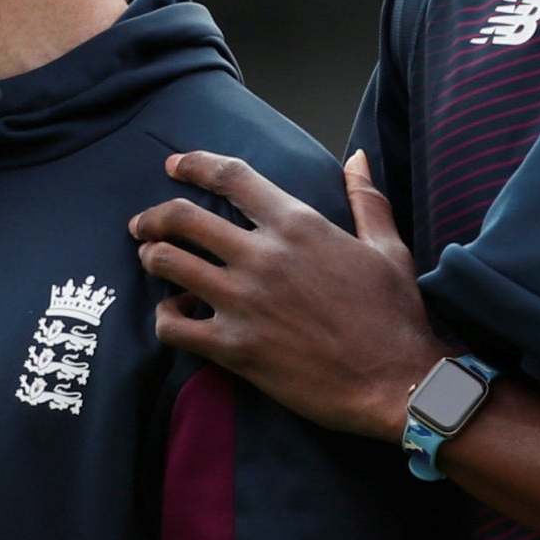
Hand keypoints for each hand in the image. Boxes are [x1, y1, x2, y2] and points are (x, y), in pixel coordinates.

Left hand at [129, 150, 447, 440]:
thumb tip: (356, 156)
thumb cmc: (394, 315)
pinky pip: (171, 326)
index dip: (194, 164)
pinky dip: (164, 317)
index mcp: (298, 224)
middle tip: (142, 224)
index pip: (231, 177)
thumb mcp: (387, 248)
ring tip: (151, 261)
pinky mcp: (233, 347)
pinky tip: (173, 316)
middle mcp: (263, 256)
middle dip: (154, 216)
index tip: (172, 165)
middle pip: (183, 218)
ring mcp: (243, 302)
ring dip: (152, 258)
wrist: (397, 382)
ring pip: (168, 264)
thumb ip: (365, 199)